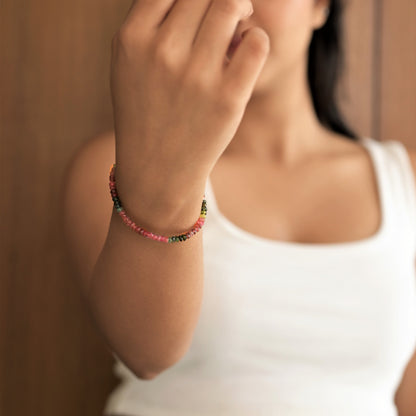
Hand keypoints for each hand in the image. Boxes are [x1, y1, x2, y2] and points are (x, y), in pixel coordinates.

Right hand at [110, 0, 269, 203]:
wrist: (157, 168)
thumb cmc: (146, 113)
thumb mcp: (130, 66)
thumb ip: (151, 24)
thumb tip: (198, 0)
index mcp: (132, 40)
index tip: (200, 6)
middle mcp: (162, 53)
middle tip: (224, 13)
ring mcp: (196, 76)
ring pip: (232, 5)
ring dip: (240, 9)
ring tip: (238, 24)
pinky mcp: (228, 98)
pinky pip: (256, 42)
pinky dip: (256, 38)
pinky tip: (246, 51)